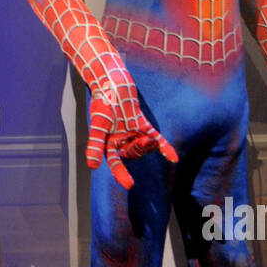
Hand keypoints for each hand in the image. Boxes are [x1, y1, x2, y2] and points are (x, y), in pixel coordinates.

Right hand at [87, 75, 177, 189]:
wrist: (111, 81)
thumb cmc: (102, 102)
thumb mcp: (98, 125)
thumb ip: (95, 144)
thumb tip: (92, 166)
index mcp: (108, 142)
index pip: (115, 162)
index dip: (121, 174)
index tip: (129, 185)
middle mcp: (120, 139)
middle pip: (132, 154)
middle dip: (139, 149)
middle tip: (143, 139)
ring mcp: (132, 131)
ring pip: (143, 147)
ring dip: (148, 145)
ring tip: (147, 137)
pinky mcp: (142, 123)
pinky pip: (155, 137)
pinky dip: (165, 148)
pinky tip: (174, 159)